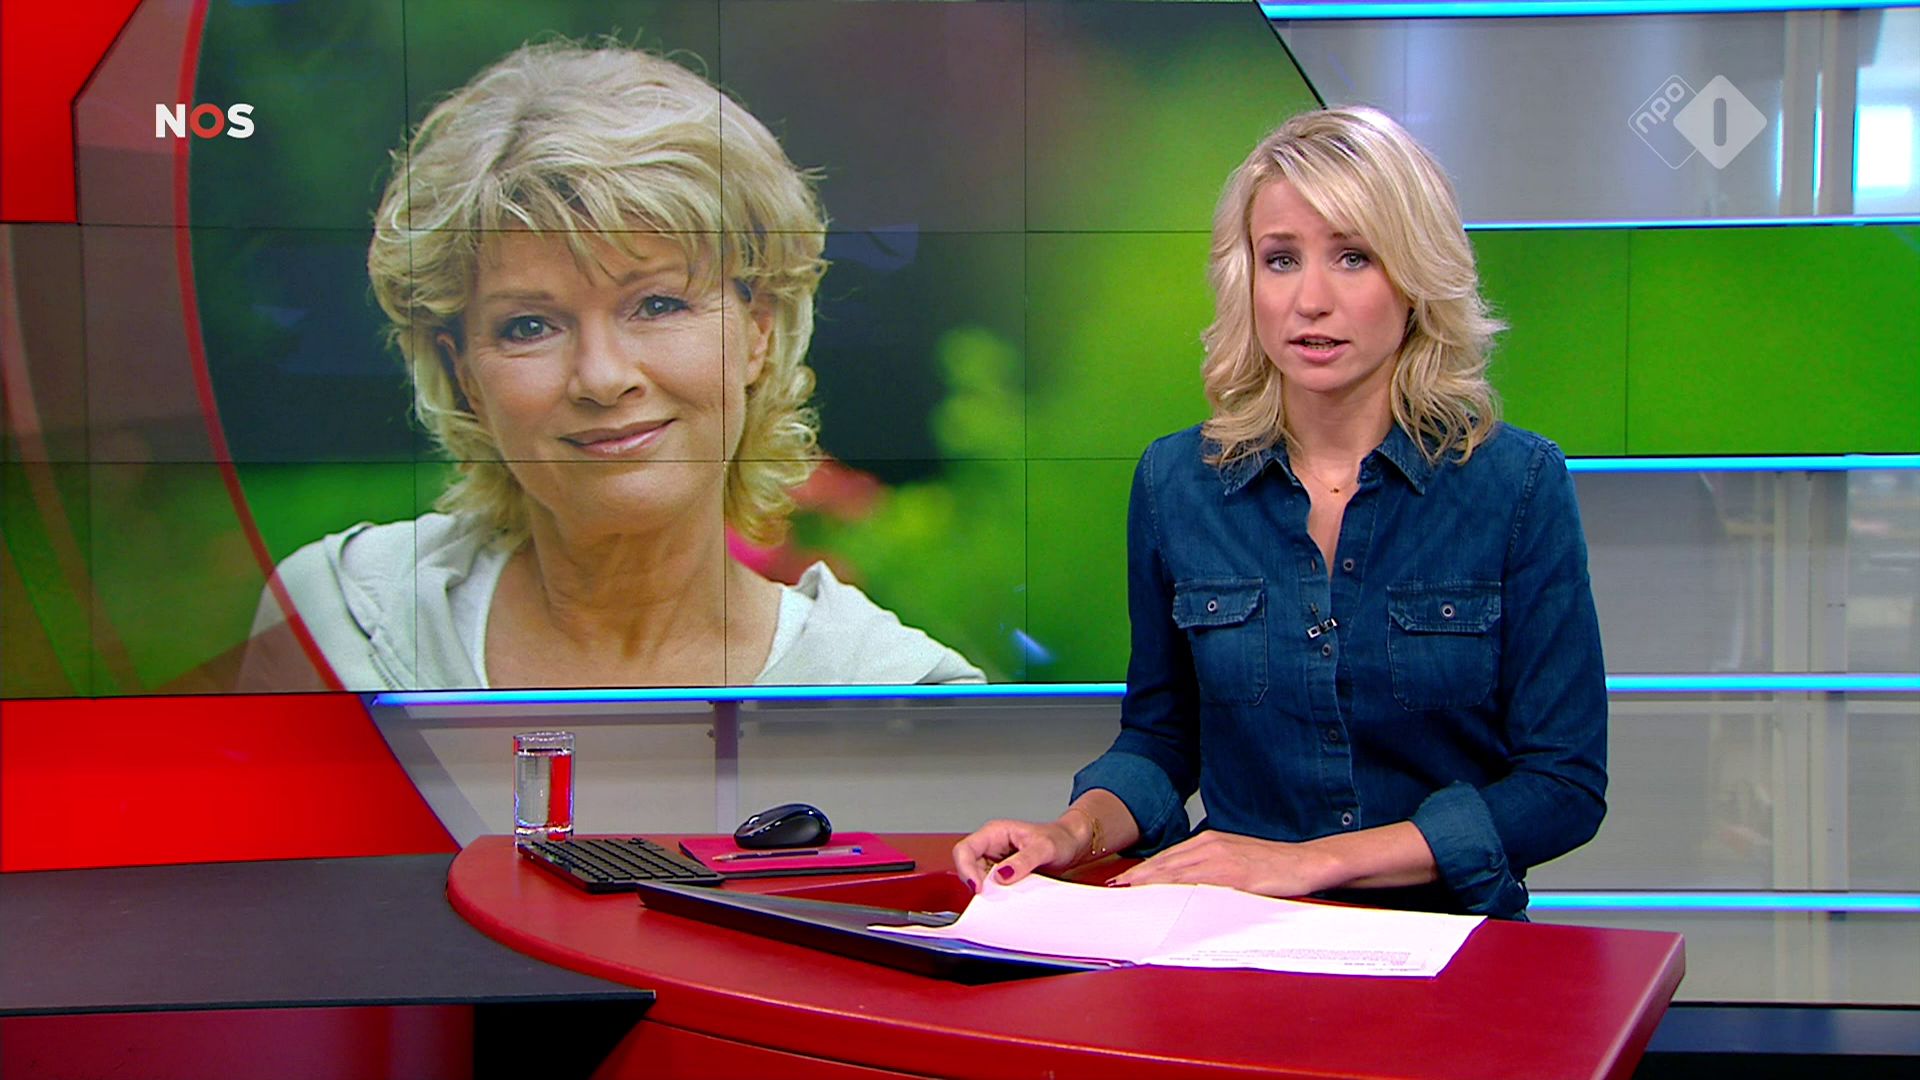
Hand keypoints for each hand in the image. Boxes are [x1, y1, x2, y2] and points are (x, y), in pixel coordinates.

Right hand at [951, 818, 1082, 892]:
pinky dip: (996, 896)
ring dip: (987, 891)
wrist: (1071, 846)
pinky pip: (992, 888)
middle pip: (967, 867)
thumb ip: (1023, 861)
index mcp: (994, 833)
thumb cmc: (1058, 839)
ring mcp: (995, 862)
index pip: (965, 850)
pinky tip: (1008, 899)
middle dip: (976, 884)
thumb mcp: (1044, 848)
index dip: (966, 869)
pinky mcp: (1002, 876)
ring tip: (1004, 897)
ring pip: (978, 880)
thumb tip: (1001, 875)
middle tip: (992, 898)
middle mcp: (990, 847)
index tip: (978, 888)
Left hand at [1105, 830, 1334, 896]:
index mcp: (1209, 842)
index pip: (1168, 858)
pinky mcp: (1237, 877)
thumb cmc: (1271, 864)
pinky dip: (1180, 893)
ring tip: (1130, 895)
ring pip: (1178, 874)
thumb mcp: (1235, 859)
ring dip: (1152, 885)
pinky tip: (1167, 901)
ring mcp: (1223, 861)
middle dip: (1139, 878)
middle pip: (1167, 865)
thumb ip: (1209, 868)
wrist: (1305, 862)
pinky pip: (1202, 886)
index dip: (1144, 870)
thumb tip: (1185, 884)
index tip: (1123, 880)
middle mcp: (1211, 847)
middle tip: (1116, 889)